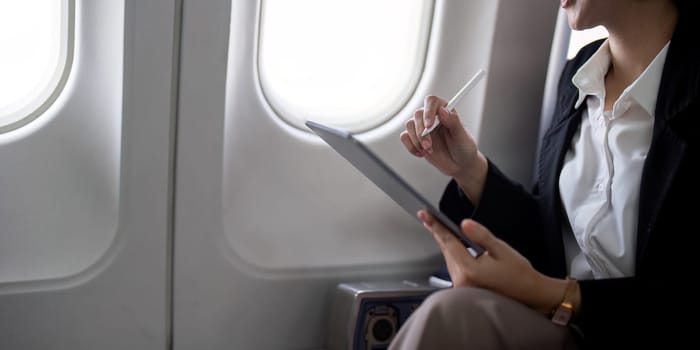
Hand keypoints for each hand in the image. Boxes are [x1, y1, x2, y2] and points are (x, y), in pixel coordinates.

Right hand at [400, 96, 487, 203]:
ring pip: (409, 125)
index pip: (432, 101)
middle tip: (429, 146)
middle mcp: (432, 117)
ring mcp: (423, 127)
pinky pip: (405, 137)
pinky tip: (422, 153)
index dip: (428, 111)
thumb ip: (453, 122)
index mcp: (445, 112)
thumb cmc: (464, 148)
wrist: (459, 164)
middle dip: (421, 132)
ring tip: (428, 151)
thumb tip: (443, 111)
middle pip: (418, 114)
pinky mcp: (415, 138)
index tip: (429, 126)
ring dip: (416, 140)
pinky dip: (411, 146)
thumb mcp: (462, 136)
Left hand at [417, 210, 570, 313]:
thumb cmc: (519, 274)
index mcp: (469, 270)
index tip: (425, 214)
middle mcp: (462, 281)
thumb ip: (481, 235)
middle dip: (437, 232)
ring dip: (445, 243)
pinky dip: (452, 254)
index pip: (448, 242)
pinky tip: (451, 245)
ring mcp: (463, 287)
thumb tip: (464, 224)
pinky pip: (454, 267)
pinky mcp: (466, 289)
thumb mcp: (501, 249)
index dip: (436, 226)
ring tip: (436, 226)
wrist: (530, 294)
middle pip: (446, 251)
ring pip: (449, 259)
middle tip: (426, 216)